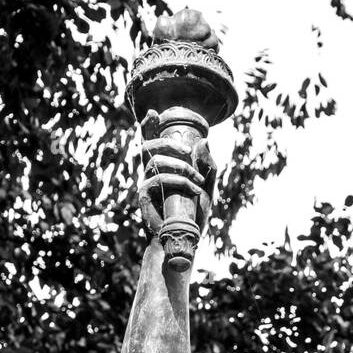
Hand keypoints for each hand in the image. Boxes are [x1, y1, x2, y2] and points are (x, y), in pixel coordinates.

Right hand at [138, 109, 215, 237]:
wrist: (185, 238)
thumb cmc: (193, 214)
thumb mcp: (206, 187)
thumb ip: (208, 166)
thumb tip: (204, 140)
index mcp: (162, 167)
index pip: (150, 142)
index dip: (148, 126)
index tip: (153, 113)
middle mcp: (150, 174)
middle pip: (148, 146)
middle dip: (169, 144)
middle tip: (188, 152)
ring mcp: (146, 185)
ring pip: (155, 161)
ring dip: (181, 167)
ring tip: (198, 180)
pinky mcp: (144, 197)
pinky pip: (159, 180)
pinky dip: (180, 181)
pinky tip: (193, 190)